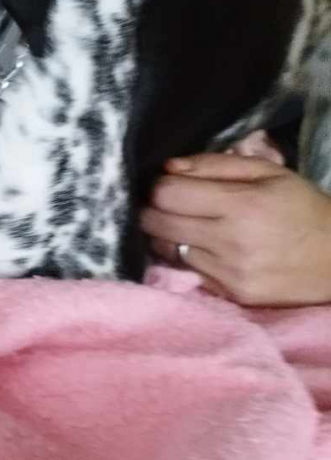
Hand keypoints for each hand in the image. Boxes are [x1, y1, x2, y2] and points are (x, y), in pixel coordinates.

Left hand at [141, 151, 330, 306]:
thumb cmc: (304, 208)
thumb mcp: (269, 173)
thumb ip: (215, 164)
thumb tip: (168, 167)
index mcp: (242, 205)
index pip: (167, 194)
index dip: (161, 187)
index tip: (170, 185)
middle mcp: (231, 241)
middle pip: (156, 223)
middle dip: (154, 210)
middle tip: (171, 205)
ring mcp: (230, 273)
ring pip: (167, 249)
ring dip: (169, 236)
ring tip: (188, 226)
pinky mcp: (233, 295)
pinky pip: (190, 271)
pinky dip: (189, 258)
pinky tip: (208, 248)